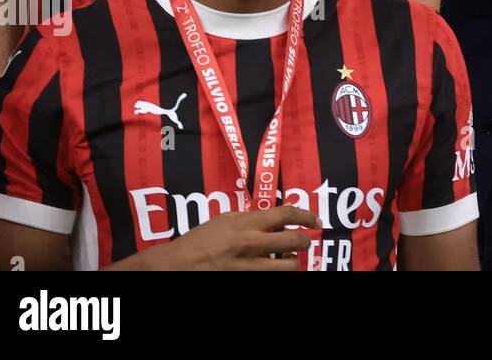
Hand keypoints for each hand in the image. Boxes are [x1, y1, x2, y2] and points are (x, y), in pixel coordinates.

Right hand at [131, 205, 319, 270]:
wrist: (176, 265)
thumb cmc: (199, 240)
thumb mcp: (225, 219)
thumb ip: (251, 217)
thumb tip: (278, 213)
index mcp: (245, 223)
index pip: (286, 214)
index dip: (306, 215)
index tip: (315, 220)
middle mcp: (250, 244)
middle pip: (294, 240)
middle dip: (306, 240)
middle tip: (306, 240)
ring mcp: (248, 266)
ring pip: (288, 265)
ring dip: (294, 260)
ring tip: (289, 257)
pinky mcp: (244, 279)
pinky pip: (270, 276)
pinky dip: (277, 271)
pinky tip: (272, 266)